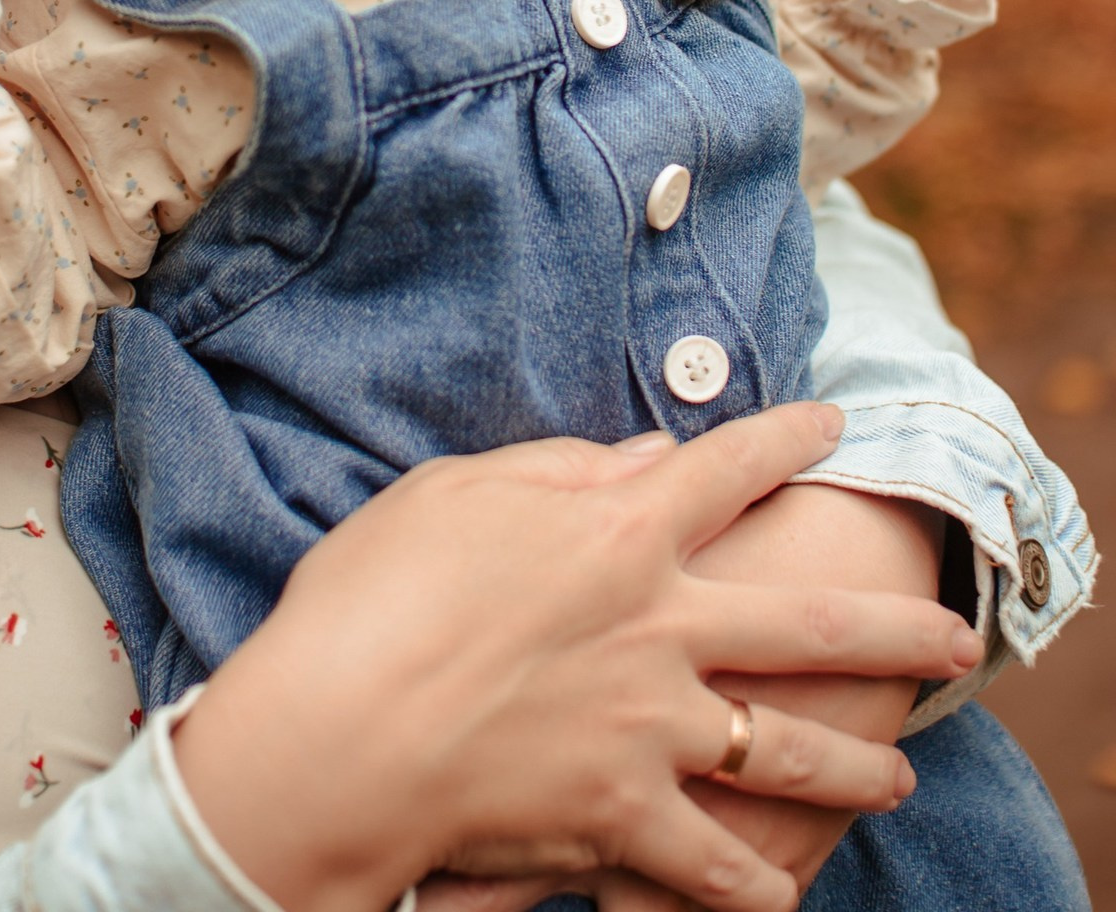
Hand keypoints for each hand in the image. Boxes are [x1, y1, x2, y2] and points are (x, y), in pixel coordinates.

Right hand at [173, 405, 981, 911]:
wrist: (337, 735)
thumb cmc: (374, 596)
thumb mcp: (457, 491)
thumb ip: (563, 468)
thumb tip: (647, 455)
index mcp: (618, 530)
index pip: (731, 469)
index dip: (789, 440)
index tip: (834, 427)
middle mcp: (661, 624)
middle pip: (813, 626)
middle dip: (897, 629)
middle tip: (954, 636)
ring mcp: (652, 726)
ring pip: (791, 751)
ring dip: (856, 765)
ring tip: (898, 777)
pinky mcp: (624, 816)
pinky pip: (717, 864)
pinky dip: (756, 888)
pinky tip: (786, 897)